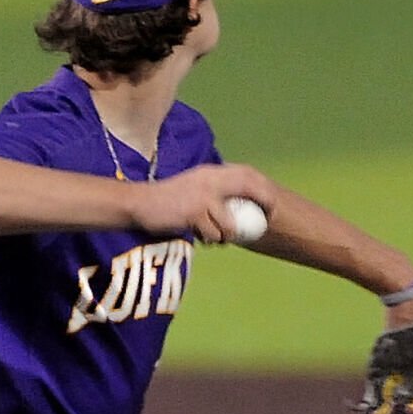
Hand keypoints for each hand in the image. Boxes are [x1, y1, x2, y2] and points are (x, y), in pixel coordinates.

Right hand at [140, 163, 276, 241]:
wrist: (140, 204)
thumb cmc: (169, 203)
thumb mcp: (195, 189)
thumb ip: (215, 195)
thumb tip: (239, 212)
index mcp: (211, 173)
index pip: (246, 174)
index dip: (263, 189)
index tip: (272, 205)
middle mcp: (210, 179)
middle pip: (248, 186)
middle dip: (263, 202)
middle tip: (268, 219)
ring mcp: (203, 195)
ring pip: (231, 223)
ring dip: (226, 236)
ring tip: (214, 237)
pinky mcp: (194, 212)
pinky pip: (214, 235)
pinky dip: (210, 241)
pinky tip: (199, 236)